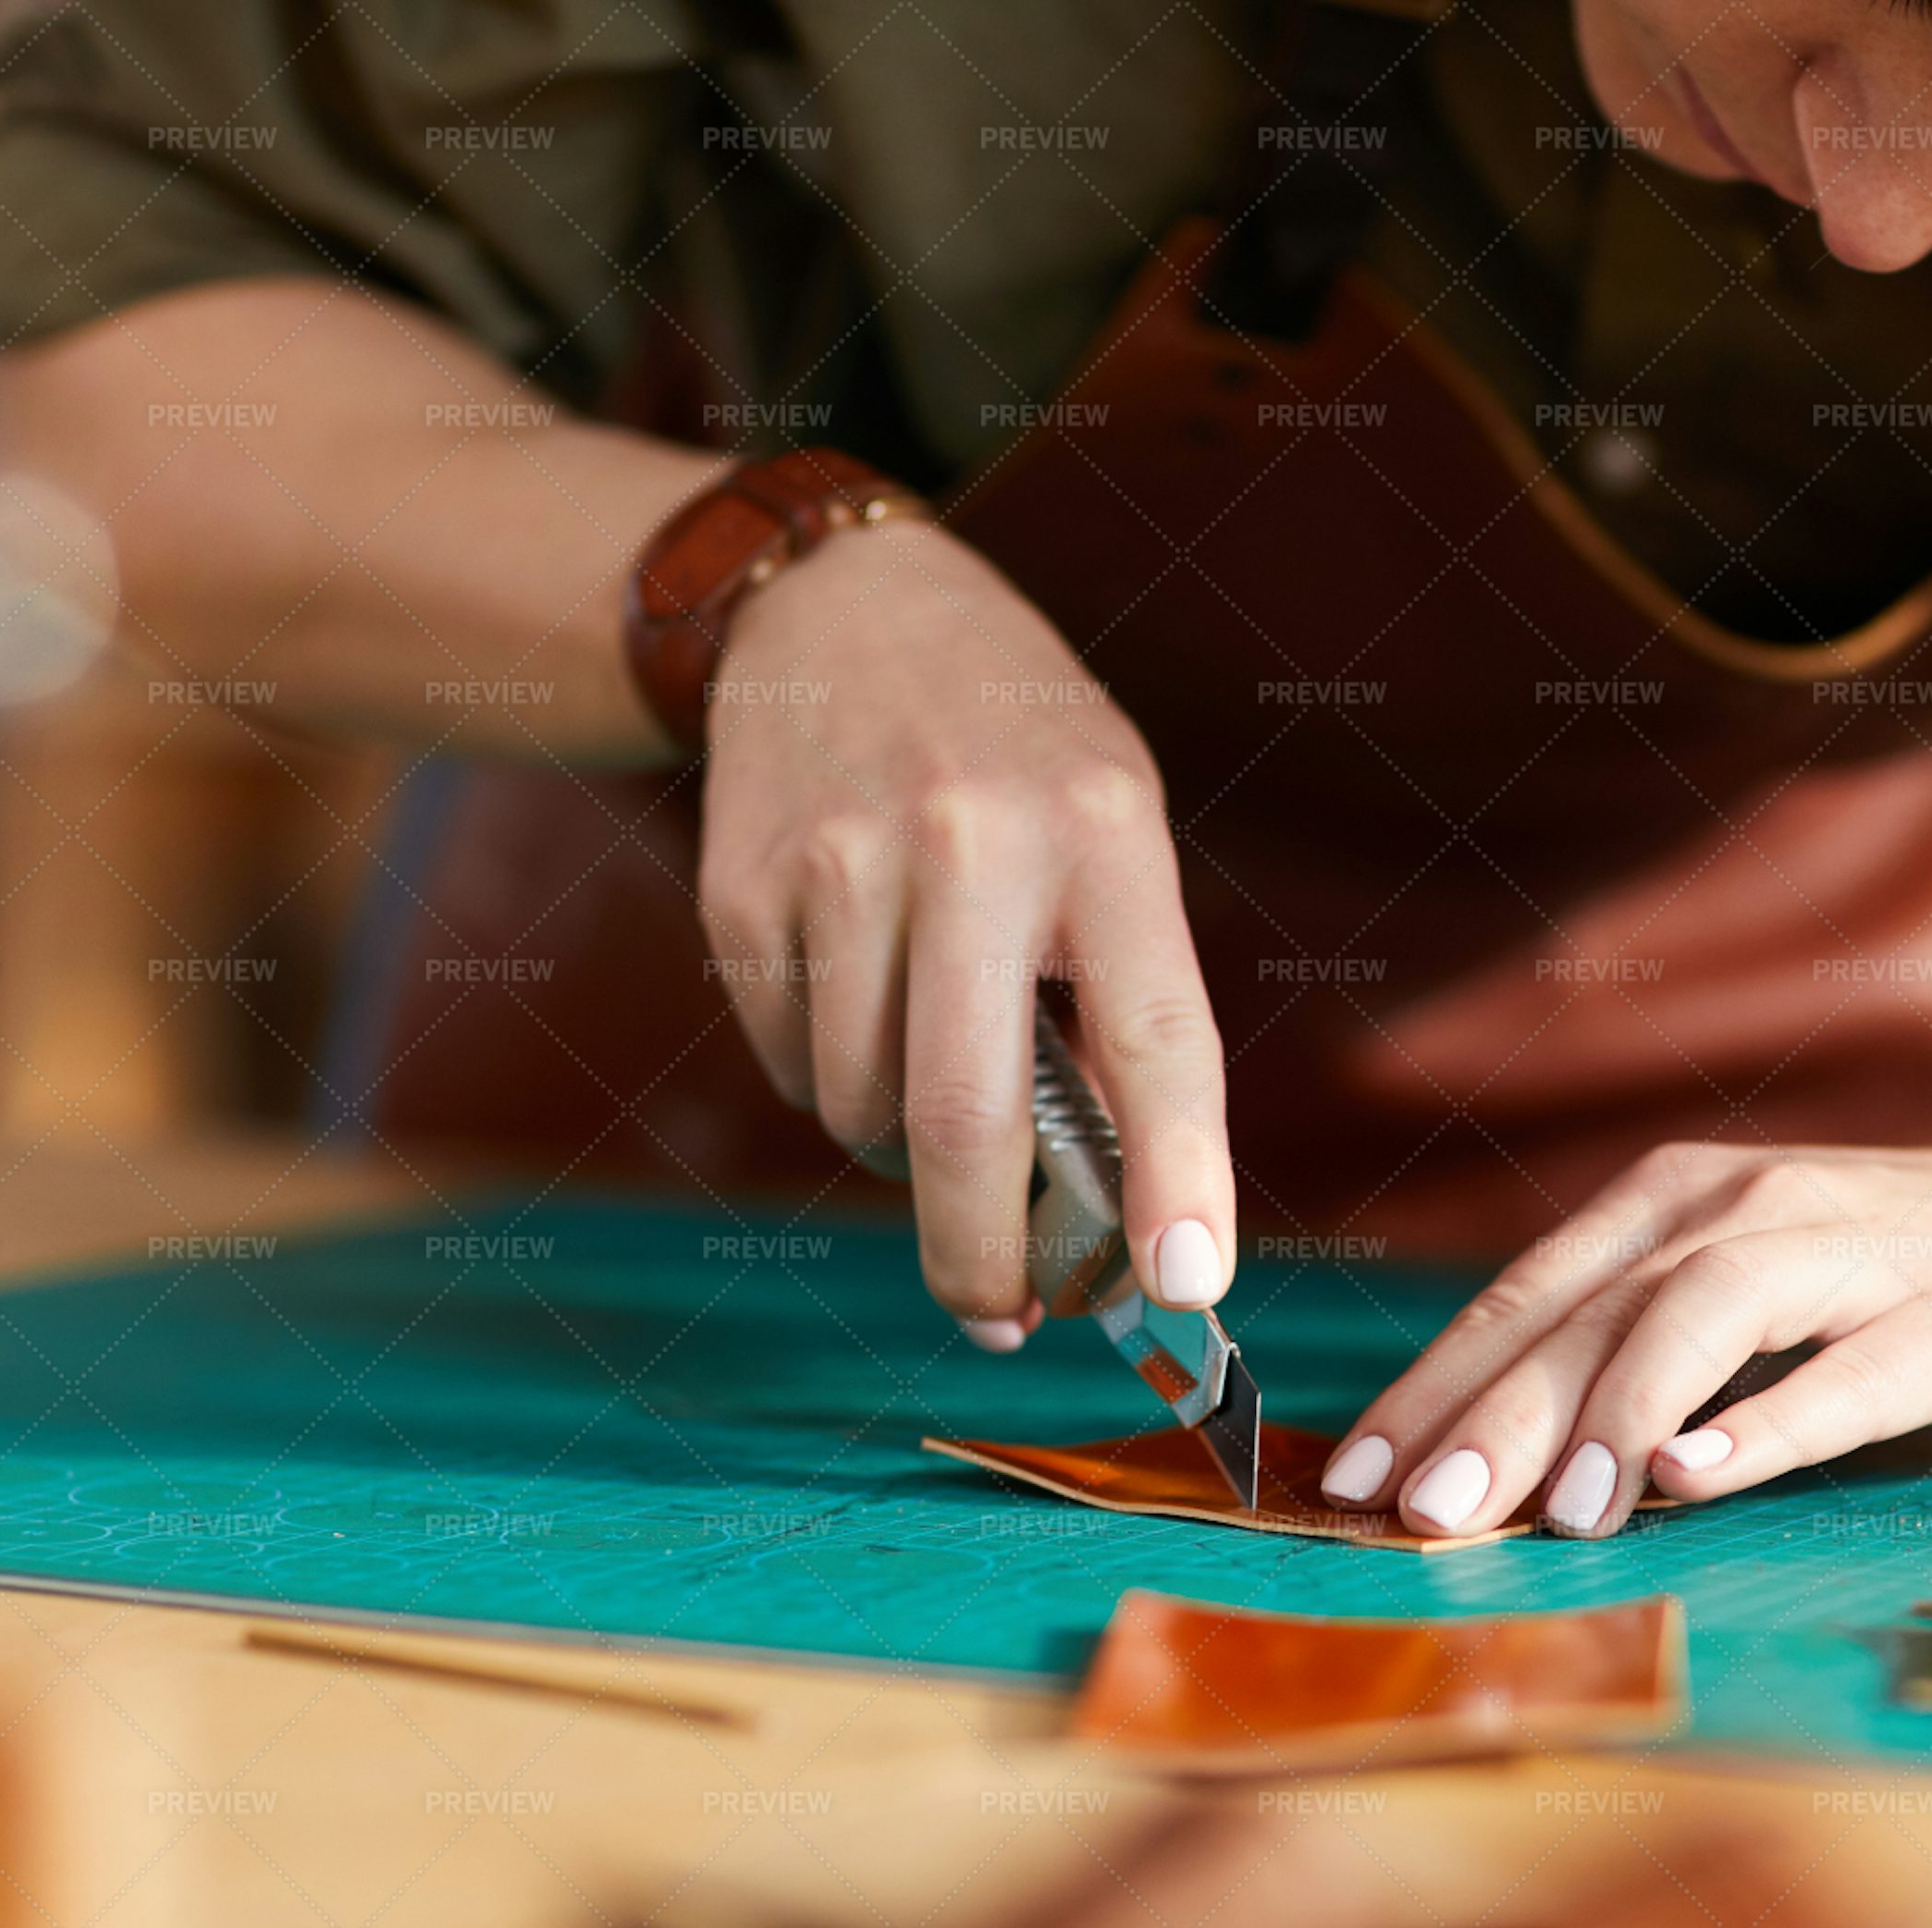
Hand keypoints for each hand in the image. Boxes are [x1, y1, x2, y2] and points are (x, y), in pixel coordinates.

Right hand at [698, 518, 1231, 1337]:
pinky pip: (787, 1064)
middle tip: (1002, 1315)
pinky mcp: (742, 891)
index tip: (1189, 1283)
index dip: (1179, 1171)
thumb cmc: (1018, 756)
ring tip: (930, 1064)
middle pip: (968, 1118)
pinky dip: (826, 1078)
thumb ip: (1122, 997)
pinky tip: (851, 994)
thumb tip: (1127, 1216)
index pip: (1156, 1030)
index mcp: (1103, 830)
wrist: (838, 608)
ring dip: (902, 1148)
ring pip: (866, 1109)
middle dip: (985, 1256)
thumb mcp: (1112, 825)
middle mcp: (972, 842)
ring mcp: (842, 864)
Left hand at [1321, 1139, 1931, 1538]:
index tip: (1354, 1477)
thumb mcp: (1745, 1278)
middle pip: (1597, 1308)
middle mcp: (1751, 1203)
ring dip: (1624, 1410)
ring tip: (1561, 1510)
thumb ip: (1630, 1337)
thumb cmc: (1895, 1277)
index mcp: (1679, 1195)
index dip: (1436, 1383)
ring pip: (1707, 1315)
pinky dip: (1766, 1422)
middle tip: (1423, 1512)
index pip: (1528, 1294)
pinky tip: (1699, 1474)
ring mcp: (1858, 1250)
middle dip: (1498, 1413)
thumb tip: (1481, 1447)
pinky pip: (1846, 1370)